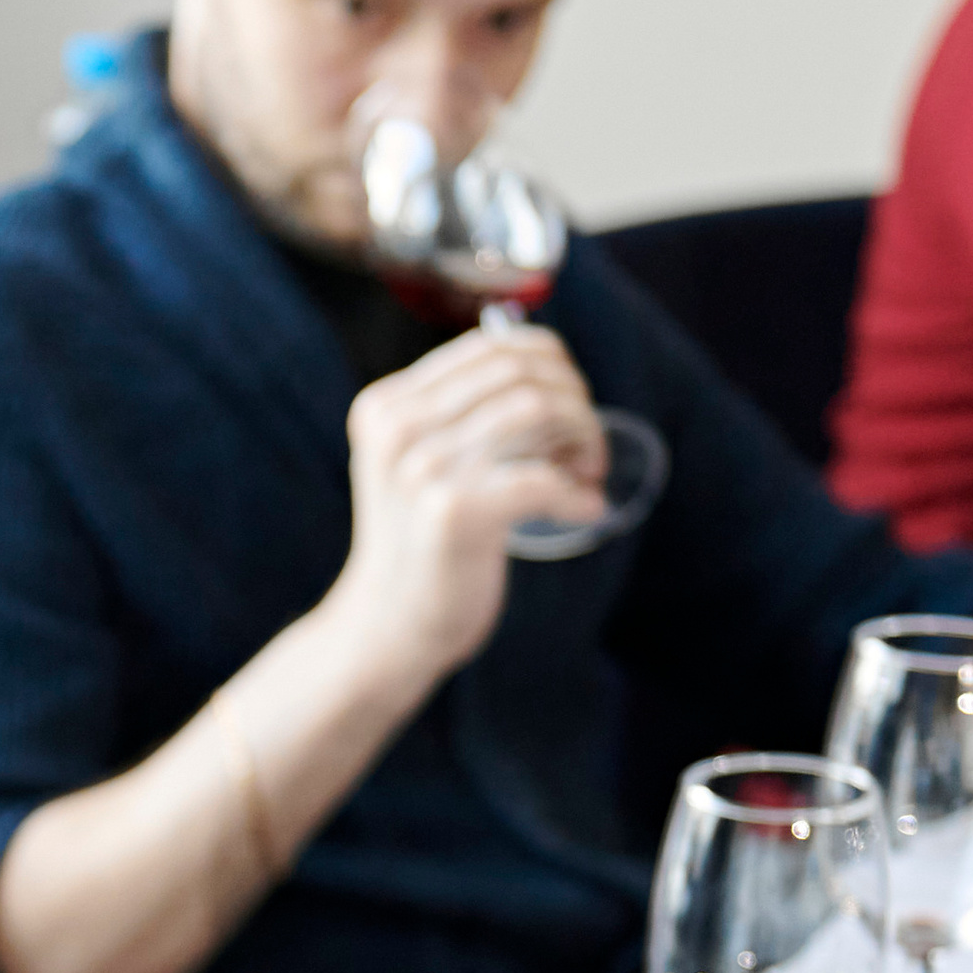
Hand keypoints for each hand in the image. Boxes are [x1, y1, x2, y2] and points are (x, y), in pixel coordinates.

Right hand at [328, 323, 608, 681]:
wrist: (389, 626)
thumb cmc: (421, 542)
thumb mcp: (417, 462)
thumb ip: (459, 413)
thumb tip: (549, 363)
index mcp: (386, 406)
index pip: (490, 346)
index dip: (551, 366)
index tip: (571, 405)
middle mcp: (397, 428)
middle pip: (518, 370)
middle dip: (574, 399)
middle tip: (586, 446)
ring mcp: (421, 470)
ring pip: (536, 408)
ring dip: (583, 436)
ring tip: (585, 472)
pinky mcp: (453, 515)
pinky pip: (544, 478)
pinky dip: (579, 494)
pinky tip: (585, 510)